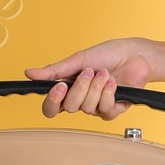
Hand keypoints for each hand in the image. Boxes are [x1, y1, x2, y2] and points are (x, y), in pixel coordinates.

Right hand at [25, 39, 155, 119]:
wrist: (134, 54)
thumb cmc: (108, 54)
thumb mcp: (78, 60)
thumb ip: (55, 70)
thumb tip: (29, 73)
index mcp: (69, 88)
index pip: (51, 108)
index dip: (52, 101)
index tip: (60, 86)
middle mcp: (81, 100)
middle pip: (69, 107)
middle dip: (81, 87)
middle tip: (90, 71)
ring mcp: (97, 107)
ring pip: (87, 108)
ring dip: (97, 87)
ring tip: (105, 73)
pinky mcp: (113, 110)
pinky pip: (105, 110)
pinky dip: (109, 94)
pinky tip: (113, 83)